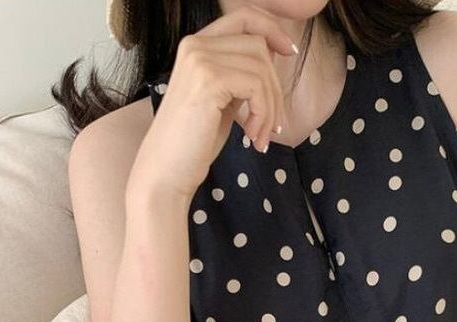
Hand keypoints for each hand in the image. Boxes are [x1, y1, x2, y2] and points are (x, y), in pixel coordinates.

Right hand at [127, 3, 297, 203]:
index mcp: (196, 46)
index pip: (243, 17)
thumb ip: (240, 75)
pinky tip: (254, 138)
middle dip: (275, 88)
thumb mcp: (222, 99)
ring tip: (262, 136)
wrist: (167, 170)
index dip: (272, 28)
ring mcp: (200, 60)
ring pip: (262, 69)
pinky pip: (257, 88)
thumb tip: (272, 56)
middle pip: (259, 47)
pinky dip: (264, 115)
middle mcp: (195, 45)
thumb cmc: (194, 142)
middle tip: (274, 126)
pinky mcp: (209, 80)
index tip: (289, 52)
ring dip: (271, 108)